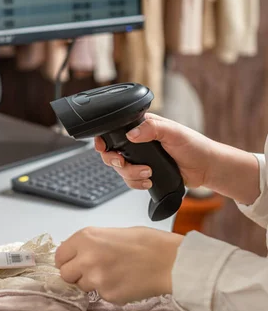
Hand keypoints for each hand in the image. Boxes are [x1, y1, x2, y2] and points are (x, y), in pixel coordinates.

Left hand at [55, 226, 183, 304]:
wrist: (169, 261)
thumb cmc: (146, 242)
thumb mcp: (111, 233)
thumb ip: (90, 244)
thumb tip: (78, 254)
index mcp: (85, 238)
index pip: (59, 256)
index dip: (67, 260)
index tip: (73, 263)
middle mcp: (85, 258)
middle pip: (65, 274)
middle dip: (76, 274)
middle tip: (92, 271)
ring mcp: (96, 279)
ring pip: (82, 287)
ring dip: (92, 283)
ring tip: (113, 274)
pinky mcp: (108, 295)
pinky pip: (101, 296)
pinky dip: (109, 291)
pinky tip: (124, 282)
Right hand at [94, 113, 215, 189]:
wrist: (206, 168)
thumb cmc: (194, 145)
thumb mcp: (174, 132)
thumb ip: (152, 128)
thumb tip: (131, 134)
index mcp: (142, 127)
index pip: (115, 132)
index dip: (104, 140)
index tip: (104, 147)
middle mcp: (138, 143)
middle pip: (112, 154)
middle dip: (118, 162)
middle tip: (125, 163)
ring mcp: (140, 159)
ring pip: (120, 170)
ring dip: (131, 175)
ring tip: (147, 174)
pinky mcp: (144, 173)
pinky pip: (130, 181)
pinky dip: (136, 183)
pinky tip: (148, 182)